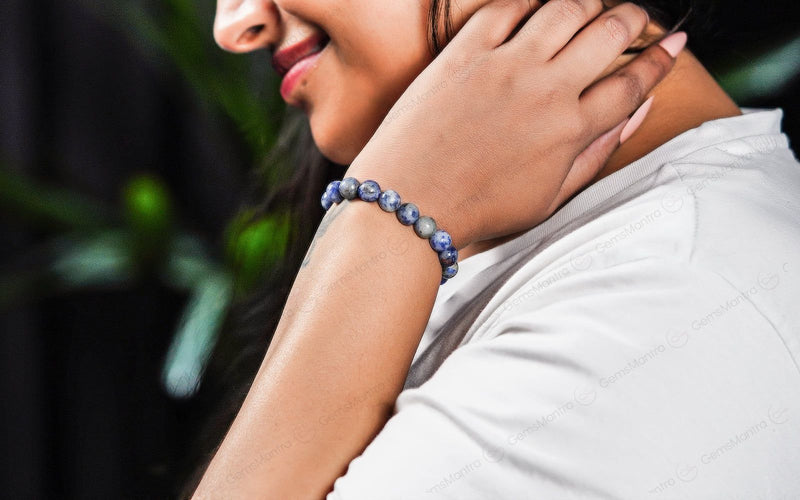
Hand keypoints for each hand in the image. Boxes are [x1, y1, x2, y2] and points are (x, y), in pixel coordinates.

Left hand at [344, 0, 681, 248]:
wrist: (409, 203)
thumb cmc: (478, 208)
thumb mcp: (550, 197)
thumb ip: (596, 153)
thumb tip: (635, 113)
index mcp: (571, 129)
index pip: (631, 83)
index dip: (659, 60)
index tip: (672, 44)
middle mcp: (546, 88)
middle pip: (608, 33)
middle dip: (633, 18)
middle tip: (636, 17)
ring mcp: (504, 65)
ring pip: (566, 9)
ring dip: (590, 0)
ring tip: (594, 4)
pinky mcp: (464, 52)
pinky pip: (506, 6)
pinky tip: (538, 3)